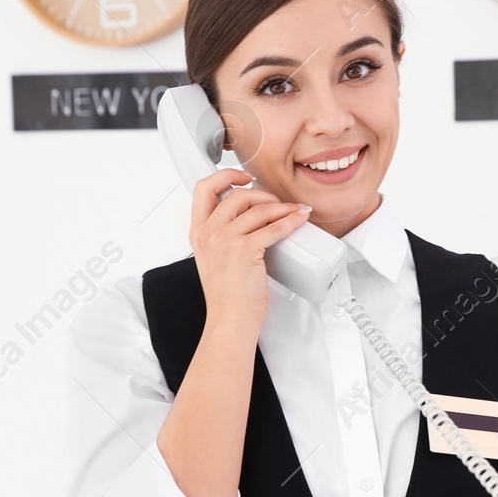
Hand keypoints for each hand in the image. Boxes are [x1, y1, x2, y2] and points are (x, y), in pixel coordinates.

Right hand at [188, 168, 310, 331]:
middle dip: (263, 194)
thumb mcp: (214, 258)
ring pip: (258, 209)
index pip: (204, 188)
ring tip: (294, 211)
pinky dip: (291, 221)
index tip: (244, 177)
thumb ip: (223, 234)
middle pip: (237, 194)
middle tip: (277, 202)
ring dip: (282, 207)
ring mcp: (224, 241)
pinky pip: (273, 227)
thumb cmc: (227, 295)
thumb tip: (251, 216)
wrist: (230, 320)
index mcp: (198, 232)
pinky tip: (299, 219)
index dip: (226, 176)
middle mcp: (208, 233)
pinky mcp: (244, 250)